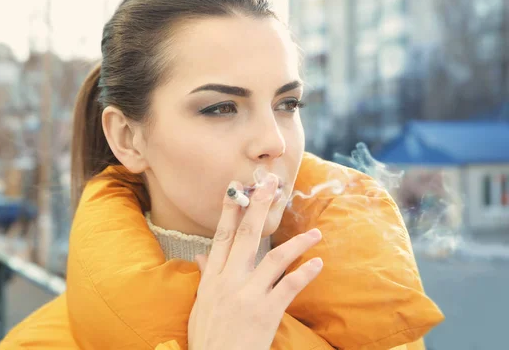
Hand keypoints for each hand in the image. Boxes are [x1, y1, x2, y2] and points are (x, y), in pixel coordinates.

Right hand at [188, 173, 322, 349]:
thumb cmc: (208, 337)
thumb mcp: (201, 305)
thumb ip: (205, 277)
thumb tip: (202, 256)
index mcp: (213, 278)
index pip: (222, 236)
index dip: (230, 210)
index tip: (237, 188)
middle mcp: (229, 281)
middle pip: (246, 236)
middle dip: (258, 207)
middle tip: (270, 184)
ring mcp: (248, 295)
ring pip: (274, 258)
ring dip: (297, 243)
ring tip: (316, 233)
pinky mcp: (266, 311)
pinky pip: (289, 287)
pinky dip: (305, 274)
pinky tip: (318, 263)